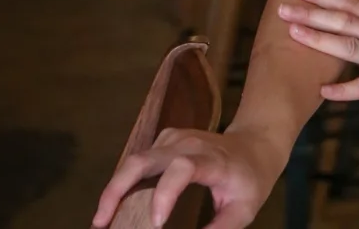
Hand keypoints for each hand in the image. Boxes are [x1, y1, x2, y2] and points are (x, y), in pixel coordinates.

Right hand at [92, 126, 277, 228]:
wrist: (257, 144)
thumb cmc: (251, 178)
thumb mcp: (245, 208)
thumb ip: (221, 228)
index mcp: (212, 160)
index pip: (182, 168)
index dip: (164, 194)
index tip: (155, 224)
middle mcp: (188, 144)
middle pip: (143, 160)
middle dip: (116, 191)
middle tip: (100, 223)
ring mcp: (174, 139)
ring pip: (134, 160)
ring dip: (114, 189)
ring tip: (102, 219)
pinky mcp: (164, 140)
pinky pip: (138, 161)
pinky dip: (123, 182)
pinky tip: (117, 204)